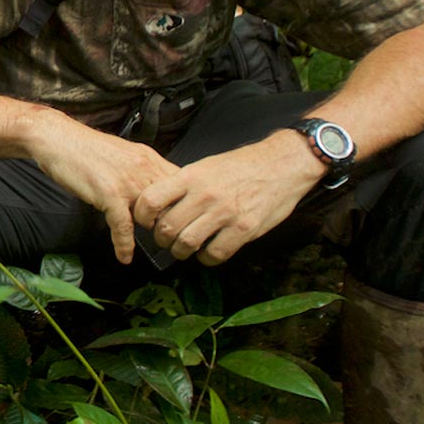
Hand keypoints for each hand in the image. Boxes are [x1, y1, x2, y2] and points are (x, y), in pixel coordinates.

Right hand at [23, 109, 180, 263]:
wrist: (57, 138)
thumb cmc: (86, 148)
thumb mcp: (124, 154)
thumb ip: (142, 172)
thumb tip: (153, 191)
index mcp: (150, 159)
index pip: (182, 185)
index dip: (185, 205)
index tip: (185, 220)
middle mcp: (144, 169)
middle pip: (173, 204)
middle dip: (174, 224)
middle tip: (173, 240)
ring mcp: (128, 182)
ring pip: (153, 217)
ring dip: (154, 236)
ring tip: (156, 249)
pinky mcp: (109, 193)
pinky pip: (123, 226)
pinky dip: (124, 244)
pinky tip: (124, 256)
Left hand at [133, 132, 320, 265]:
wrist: (282, 164)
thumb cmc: (242, 165)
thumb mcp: (205, 166)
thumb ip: (183, 185)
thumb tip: (159, 204)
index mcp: (191, 177)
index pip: (150, 200)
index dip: (142, 216)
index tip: (146, 222)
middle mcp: (204, 195)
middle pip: (167, 227)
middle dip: (161, 240)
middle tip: (164, 240)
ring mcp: (225, 213)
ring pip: (187, 244)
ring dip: (181, 252)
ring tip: (183, 249)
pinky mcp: (244, 229)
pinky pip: (215, 254)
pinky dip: (206, 258)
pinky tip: (207, 252)